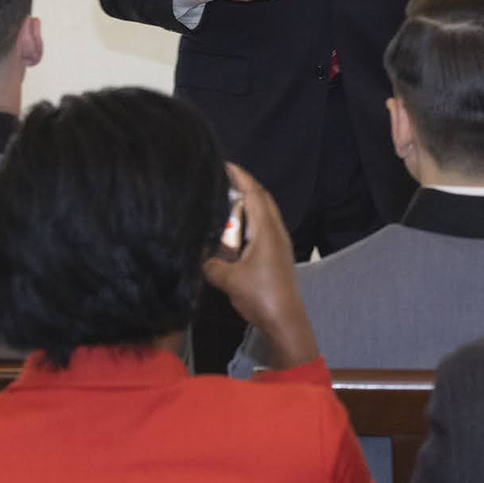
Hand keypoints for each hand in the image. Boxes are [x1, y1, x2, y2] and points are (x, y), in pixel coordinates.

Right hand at [200, 163, 318, 369]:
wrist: (285, 319)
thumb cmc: (260, 295)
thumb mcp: (227, 278)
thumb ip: (210, 263)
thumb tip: (198, 255)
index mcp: (266, 229)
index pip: (254, 192)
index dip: (240, 176)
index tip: (225, 163)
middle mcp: (275, 231)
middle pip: (262, 199)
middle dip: (243, 186)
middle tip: (221, 180)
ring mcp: (279, 243)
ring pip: (263, 214)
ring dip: (246, 204)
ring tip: (224, 201)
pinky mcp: (277, 255)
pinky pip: (263, 228)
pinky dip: (248, 221)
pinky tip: (235, 229)